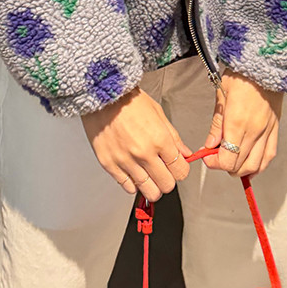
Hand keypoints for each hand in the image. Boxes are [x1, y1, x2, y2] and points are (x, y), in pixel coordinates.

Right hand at [81, 86, 189, 201]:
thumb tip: (185, 153)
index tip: (177, 167)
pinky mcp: (109, 164)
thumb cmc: (129, 101)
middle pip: (166, 185)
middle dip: (168, 181)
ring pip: (148, 191)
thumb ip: (174, 138)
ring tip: (150, 178)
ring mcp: (125, 161)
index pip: (180, 170)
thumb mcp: (158, 113)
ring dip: (152, 187)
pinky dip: (133, 184)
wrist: (102, 96)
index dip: (181, 170)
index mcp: (159, 139)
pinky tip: (134, 174)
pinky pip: (127, 187)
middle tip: (164, 173)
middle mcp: (143, 153)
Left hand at [203, 69, 283, 177]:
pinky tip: (250, 164)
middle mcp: (255, 130)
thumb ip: (216, 125)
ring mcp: (267, 131)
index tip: (207, 157)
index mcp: (238, 122)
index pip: (227, 158)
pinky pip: (269, 155)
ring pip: (256, 165)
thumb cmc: (242, 76)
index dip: (214, 163)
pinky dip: (259, 165)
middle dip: (225, 167)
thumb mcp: (221, 96)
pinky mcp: (275, 129)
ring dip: (242, 170)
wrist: (266, 64)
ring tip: (231, 163)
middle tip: (216, 158)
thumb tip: (209, 145)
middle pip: (240, 165)